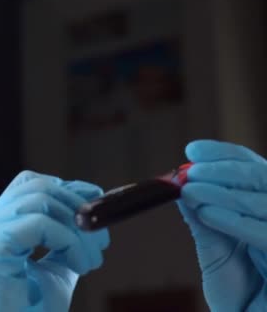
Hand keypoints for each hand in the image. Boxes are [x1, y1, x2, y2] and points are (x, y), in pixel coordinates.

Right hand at [0, 171, 109, 311]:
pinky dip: (68, 241)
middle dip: (75, 207)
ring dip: (76, 228)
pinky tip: (79, 265)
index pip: (27, 187)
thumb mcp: (54, 273)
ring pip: (38, 201)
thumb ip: (64, 244)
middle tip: (99, 239)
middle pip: (33, 187)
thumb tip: (89, 218)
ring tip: (90, 259)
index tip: (95, 205)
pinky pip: (37, 224)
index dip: (65, 189)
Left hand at [178, 140, 266, 311]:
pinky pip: (266, 232)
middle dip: (223, 169)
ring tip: (190, 191)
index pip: (252, 166)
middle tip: (190, 172)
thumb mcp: (214, 246)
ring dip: (222, 192)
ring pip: (262, 200)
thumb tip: (180, 185)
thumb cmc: (235, 288)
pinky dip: (234, 220)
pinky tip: (205, 213)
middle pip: (261, 177)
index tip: (192, 150)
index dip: (224, 154)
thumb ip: (202, 217)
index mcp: (266, 205)